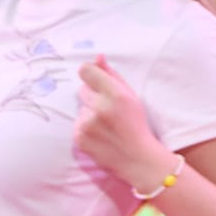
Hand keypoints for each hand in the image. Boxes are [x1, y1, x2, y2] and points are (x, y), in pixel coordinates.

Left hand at [74, 54, 175, 190]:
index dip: (89, 72)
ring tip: (106, 125)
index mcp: (116, 94)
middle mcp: (100, 108)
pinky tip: (100, 135)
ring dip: (90, 113)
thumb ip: (111, 75)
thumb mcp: (131, 96)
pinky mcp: (79, 137)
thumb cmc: (136, 124)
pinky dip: (85, 128)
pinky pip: (76, 124)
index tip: (92, 77)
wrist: (138, 159)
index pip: (86, 71)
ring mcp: (87, 124)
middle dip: (93, 96)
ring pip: (81, 108)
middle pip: (82, 89)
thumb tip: (96, 56)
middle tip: (108, 109)